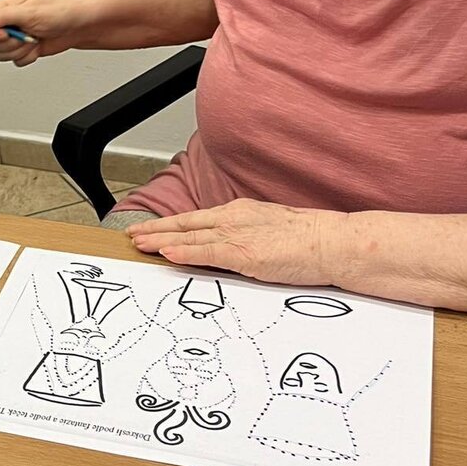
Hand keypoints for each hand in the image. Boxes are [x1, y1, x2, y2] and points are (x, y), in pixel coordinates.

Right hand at [0, 0, 82, 65]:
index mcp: (5, 8)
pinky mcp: (23, 49)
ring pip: (2, 54)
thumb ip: (4, 17)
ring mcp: (15, 37)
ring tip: (34, 40)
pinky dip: (28, 57)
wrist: (79, 27)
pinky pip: (15, 61)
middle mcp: (8, 22)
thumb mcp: (30, 12)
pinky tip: (37, 47)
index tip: (5, 35)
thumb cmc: (61, 12)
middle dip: (10, 44)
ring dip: (20, 51)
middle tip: (25, 36)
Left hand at [125, 199, 347, 285]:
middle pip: (186, 223)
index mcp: (241, 212)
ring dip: (161, 240)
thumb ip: (249, 236)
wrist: (333, 241)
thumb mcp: (272, 230)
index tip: (153, 228)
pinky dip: (184, 252)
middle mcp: (234, 218)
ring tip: (139, 244)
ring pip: (190, 236)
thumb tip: (235, 248)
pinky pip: (207, 252)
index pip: (198, 219)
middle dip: (157, 229)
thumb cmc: (310, 240)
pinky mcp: (244, 253)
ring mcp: (238, 234)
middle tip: (134, 235)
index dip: (172, 224)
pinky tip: (166, 252)